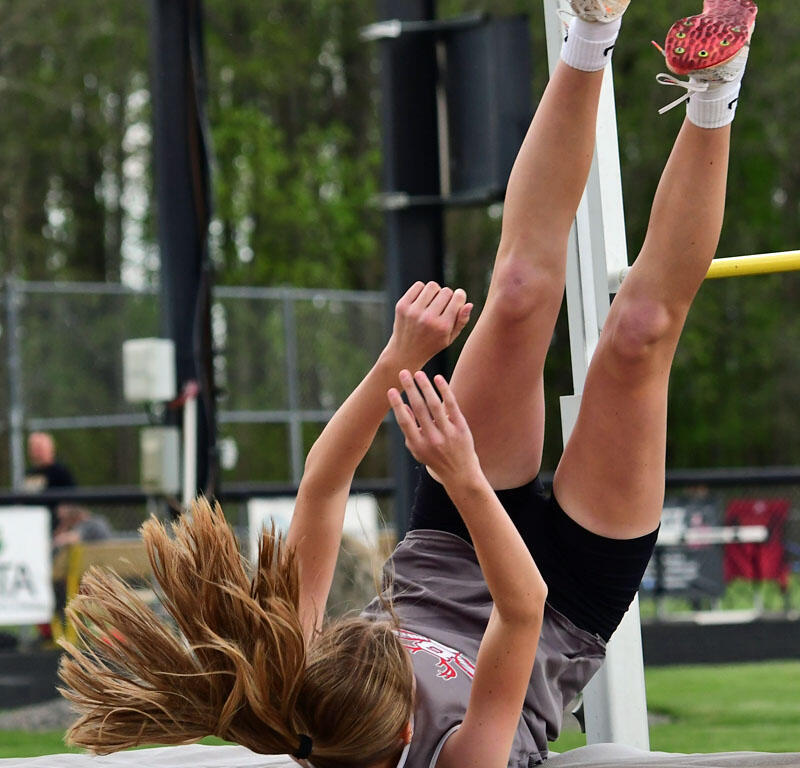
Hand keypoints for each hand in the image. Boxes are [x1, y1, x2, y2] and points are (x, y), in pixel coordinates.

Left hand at [383, 282, 471, 370]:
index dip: (460, 296)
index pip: (458, 298)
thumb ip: (462, 321)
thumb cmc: (432, 344)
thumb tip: (469, 304)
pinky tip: (423, 300)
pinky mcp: (402, 306)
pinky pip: (418, 286)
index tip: (457, 300)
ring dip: (435, 291)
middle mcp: (428, 319)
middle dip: (448, 296)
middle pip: (446, 291)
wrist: (405, 352)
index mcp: (442, 327)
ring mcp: (413, 312)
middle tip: (443, 305)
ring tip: (433, 302)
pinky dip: (422, 290)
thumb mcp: (450, 338)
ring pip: (432, 286)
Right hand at [388, 370, 480, 486]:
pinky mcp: (461, 428)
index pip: (404, 421)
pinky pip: (451, 405)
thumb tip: (403, 406)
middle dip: (410, 389)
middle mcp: (432, 439)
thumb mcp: (417, 448)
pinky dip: (444, 391)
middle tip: (403, 373)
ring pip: (434, 405)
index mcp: (418, 445)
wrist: (460, 474)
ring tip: (418, 373)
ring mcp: (448, 433)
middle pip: (419, 409)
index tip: (390, 389)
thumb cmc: (434, 458)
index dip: (396, 405)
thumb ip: (409, 429)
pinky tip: (438, 378)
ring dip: (425, 387)